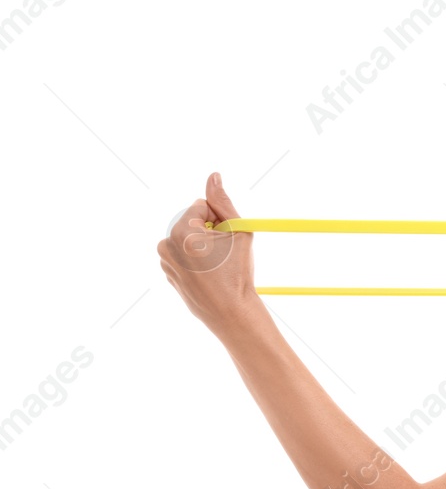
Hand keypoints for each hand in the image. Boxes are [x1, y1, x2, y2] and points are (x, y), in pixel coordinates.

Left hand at [156, 173, 261, 336]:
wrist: (231, 312)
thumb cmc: (238, 273)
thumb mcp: (239, 232)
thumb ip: (223, 202)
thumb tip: (213, 175)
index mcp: (182, 231)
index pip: (200, 207)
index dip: (219, 220)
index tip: (227, 239)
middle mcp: (167, 243)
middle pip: (192, 223)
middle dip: (209, 233)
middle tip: (225, 255)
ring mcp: (164, 260)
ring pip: (187, 240)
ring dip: (202, 247)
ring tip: (218, 268)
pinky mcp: (167, 273)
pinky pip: (182, 257)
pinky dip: (195, 261)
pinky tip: (209, 276)